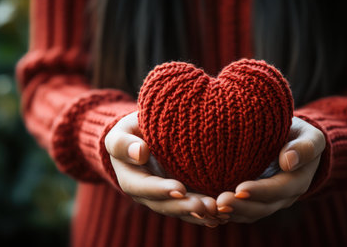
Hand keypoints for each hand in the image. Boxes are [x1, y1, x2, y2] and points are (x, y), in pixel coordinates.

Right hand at [105, 111, 219, 226]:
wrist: (148, 136)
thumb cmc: (134, 130)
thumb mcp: (123, 131)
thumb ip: (123, 143)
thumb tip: (140, 153)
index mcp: (130, 178)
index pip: (143, 187)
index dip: (160, 190)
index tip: (179, 190)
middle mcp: (147, 194)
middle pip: (164, 205)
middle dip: (185, 207)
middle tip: (205, 206)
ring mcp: (165, 198)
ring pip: (181, 210)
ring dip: (199, 213)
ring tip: (218, 212)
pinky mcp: (182, 197)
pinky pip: (192, 209)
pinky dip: (207, 213)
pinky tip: (223, 214)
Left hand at [215, 117, 325, 222]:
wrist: (292, 142)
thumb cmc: (299, 134)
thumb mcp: (310, 136)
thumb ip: (305, 147)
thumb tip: (288, 162)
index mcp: (298, 181)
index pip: (279, 189)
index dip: (260, 191)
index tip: (240, 189)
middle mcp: (283, 196)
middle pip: (263, 207)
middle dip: (241, 206)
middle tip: (220, 202)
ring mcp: (268, 201)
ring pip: (249, 213)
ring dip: (230, 212)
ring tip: (211, 208)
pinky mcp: (253, 200)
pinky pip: (240, 211)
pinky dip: (225, 212)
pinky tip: (208, 208)